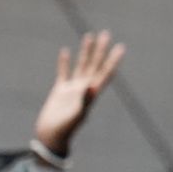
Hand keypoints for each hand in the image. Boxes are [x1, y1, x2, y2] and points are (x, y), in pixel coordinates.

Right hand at [35, 31, 124, 153]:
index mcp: (91, 94)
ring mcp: (72, 89)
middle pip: (95, 64)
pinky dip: (64, 62)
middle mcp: (84, 89)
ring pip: (81, 65)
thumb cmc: (65, 129)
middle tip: (106, 33)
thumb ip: (85, 101)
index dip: (113, 60)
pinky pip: (63, 73)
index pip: (105, 73)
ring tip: (89, 36)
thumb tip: (92, 87)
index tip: (121, 47)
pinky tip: (65, 51)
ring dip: (86, 52)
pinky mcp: (59, 91)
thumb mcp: (76, 115)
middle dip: (100, 50)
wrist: (51, 137)